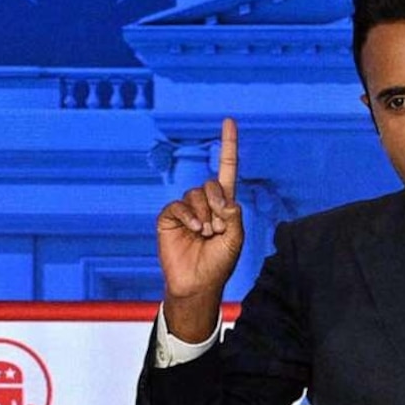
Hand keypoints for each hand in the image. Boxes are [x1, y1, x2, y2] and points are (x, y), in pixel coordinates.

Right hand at [156, 118, 244, 341]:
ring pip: (195, 195)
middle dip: (217, 203)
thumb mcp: (236, 239)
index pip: (227, 170)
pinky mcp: (169, 217)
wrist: (196, 284)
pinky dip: (188, 216)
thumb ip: (234, 216)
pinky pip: (178, 206)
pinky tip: (194, 230)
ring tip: (206, 234)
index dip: (228, 145)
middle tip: (219, 228)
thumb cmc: (219, 264)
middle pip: (211, 185)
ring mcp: (186, 210)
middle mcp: (205, 203)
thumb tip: (224, 198)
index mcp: (224, 206)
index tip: (229, 121)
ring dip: (204, 215)